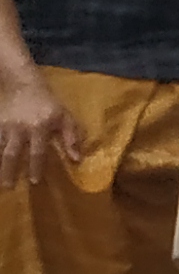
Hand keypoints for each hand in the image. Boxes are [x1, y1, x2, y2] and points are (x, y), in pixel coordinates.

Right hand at [0, 75, 82, 189]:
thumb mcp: (65, 117)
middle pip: (12, 153)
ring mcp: (5, 126)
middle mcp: (20, 128)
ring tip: (0, 181)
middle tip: (9, 187)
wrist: (24, 85)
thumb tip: (77, 159)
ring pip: (0, 148)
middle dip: (9, 171)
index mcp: (39, 127)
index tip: (34, 182)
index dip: (35, 167)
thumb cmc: (49, 104)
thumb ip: (71, 138)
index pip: (37, 151)